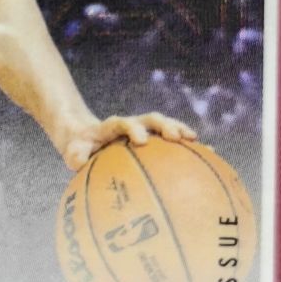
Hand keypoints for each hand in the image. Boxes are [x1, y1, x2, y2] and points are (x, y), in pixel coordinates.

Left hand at [58, 111, 195, 172]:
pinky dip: (187, 147)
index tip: (141, 140)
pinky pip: (171, 142)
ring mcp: (143, 130)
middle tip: (177, 137)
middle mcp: (131, 125)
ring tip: (198, 143)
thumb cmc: (79, 147)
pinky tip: (208, 156)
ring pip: (165, 126)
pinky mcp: (152, 139)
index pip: (123, 122)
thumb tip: (77, 162)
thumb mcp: (73, 151)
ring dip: (180, 131)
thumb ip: (75, 155)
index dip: (133, 128)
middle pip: (150, 118)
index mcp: (111, 126)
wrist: (84, 137)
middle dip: (164, 125)